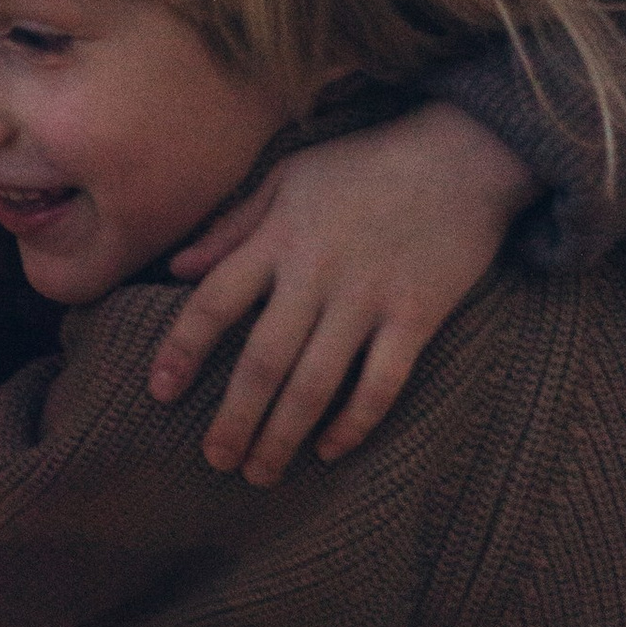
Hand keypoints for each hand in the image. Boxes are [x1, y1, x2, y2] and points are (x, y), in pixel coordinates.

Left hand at [149, 104, 539, 480]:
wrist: (465, 153)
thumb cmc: (368, 164)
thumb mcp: (290, 176)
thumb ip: (233, 226)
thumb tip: (177, 268)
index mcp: (280, 238)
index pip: (214, 302)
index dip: (182, 350)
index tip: (160, 392)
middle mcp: (317, 274)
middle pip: (262, 360)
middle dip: (235, 419)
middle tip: (216, 461)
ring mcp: (369, 298)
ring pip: (315, 383)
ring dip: (284, 435)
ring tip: (260, 472)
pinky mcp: (417, 316)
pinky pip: (381, 383)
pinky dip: (354, 422)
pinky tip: (329, 450)